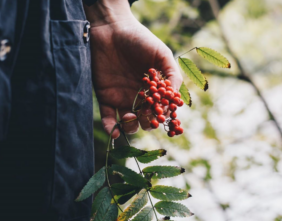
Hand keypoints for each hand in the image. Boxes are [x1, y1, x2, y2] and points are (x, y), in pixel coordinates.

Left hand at [84, 0, 182, 138]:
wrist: (111, 29)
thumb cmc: (139, 40)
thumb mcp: (162, 54)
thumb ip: (172, 75)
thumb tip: (175, 98)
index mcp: (153, 90)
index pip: (160, 110)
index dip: (162, 115)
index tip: (161, 114)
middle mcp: (139, 97)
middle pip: (145, 120)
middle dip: (147, 123)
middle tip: (145, 116)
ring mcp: (122, 98)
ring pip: (128, 123)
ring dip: (131, 126)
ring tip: (130, 117)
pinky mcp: (106, 97)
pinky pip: (108, 117)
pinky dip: (111, 127)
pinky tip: (116, 130)